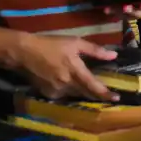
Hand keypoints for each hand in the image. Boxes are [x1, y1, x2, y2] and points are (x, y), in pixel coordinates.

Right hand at [0, 29, 118, 100]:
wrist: (24, 52)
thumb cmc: (51, 44)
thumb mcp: (74, 42)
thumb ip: (94, 50)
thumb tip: (113, 56)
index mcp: (75, 71)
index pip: (94, 86)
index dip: (106, 94)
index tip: (116, 98)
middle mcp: (67, 84)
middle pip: (86, 94)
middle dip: (97, 96)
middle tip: (107, 96)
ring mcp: (56, 90)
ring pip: (75, 95)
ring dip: (83, 93)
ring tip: (90, 90)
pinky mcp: (47, 93)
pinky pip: (63, 95)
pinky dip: (69, 91)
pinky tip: (69, 85)